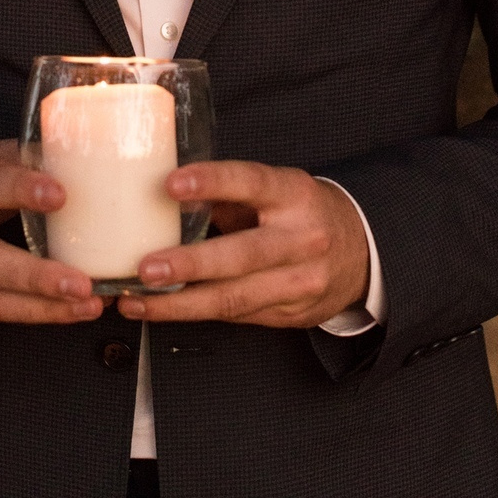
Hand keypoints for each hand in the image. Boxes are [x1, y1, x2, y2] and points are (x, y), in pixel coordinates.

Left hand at [115, 163, 370, 328]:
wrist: (360, 256)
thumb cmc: (303, 215)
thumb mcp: (278, 192)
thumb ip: (230, 195)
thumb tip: (165, 194)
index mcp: (296, 196)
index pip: (253, 183)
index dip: (213, 182)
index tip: (172, 183)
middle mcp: (303, 239)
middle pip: (244, 255)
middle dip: (191, 263)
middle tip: (146, 267)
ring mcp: (301, 281)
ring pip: (234, 297)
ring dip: (179, 303)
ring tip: (137, 300)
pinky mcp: (290, 314)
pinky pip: (235, 315)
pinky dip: (193, 314)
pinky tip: (159, 309)